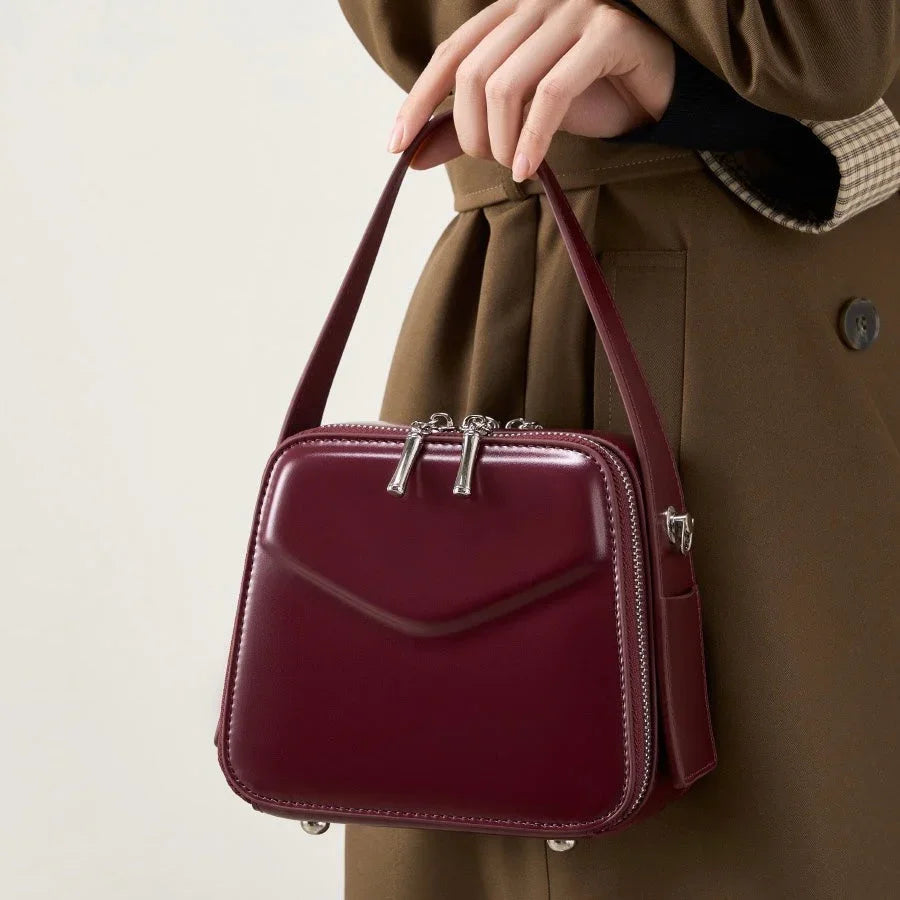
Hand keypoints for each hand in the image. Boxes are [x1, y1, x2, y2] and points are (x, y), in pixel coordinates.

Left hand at [387, 0, 674, 179]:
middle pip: (473, 73)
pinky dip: (533, 139)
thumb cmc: (588, 96)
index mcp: (509, 12)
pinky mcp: (606, 34)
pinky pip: (551, 93)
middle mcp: (536, 1)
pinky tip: (528, 169)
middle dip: (469, 132)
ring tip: (512, 166)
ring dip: (499, 140)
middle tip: (489, 161)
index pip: (450, 54)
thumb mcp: (519, 114)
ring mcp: (572, 11)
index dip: (418, 101)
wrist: (659, 92)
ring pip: (505, 84)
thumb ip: (468, 127)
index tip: (396, 147)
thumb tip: (413, 156)